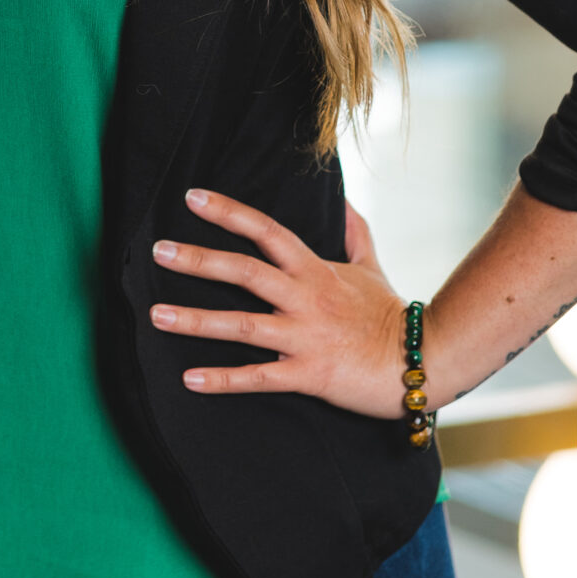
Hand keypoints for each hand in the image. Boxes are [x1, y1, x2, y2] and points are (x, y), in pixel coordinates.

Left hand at [150, 187, 410, 417]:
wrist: (421, 363)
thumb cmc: (390, 316)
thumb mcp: (371, 267)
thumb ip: (354, 234)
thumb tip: (342, 201)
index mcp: (315, 270)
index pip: (267, 231)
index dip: (229, 213)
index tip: (192, 198)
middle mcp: (305, 298)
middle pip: (245, 272)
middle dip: (199, 261)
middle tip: (158, 252)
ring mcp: (305, 336)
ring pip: (243, 325)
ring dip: (196, 321)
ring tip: (156, 315)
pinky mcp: (309, 373)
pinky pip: (259, 378)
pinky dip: (223, 379)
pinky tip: (189, 378)